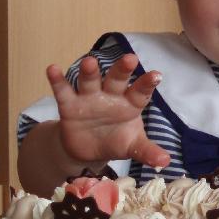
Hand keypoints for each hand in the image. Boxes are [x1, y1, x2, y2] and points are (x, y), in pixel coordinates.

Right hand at [46, 54, 169, 167]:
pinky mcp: (70, 106)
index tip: (157, 75)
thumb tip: (166, 161)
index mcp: (130, 104)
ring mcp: (89, 98)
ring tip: (89, 62)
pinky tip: (52, 69)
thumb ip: (147, 151)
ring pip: (90, 82)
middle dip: (122, 70)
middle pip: (116, 80)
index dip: (147, 83)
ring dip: (90, 72)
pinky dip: (57, 81)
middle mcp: (111, 96)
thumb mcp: (132, 147)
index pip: (140, 92)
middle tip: (130, 58)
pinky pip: (63, 92)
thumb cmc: (117, 140)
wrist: (88, 149)